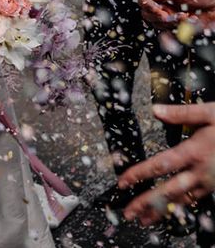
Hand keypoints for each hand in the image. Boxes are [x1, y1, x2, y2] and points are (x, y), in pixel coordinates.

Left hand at [119, 103, 214, 225]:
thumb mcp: (209, 114)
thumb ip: (181, 114)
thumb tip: (155, 111)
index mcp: (194, 152)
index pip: (160, 165)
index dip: (140, 174)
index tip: (123, 182)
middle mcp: (200, 171)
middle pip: (168, 191)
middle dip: (147, 203)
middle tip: (129, 213)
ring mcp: (209, 182)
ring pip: (182, 200)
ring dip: (162, 210)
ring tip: (145, 219)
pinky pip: (195, 200)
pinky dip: (180, 207)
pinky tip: (170, 210)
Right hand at [137, 0, 214, 28]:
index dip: (147, 5)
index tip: (156, 7)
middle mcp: (164, 3)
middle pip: (147, 14)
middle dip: (158, 15)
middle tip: (168, 14)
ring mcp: (171, 16)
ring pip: (157, 24)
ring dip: (170, 22)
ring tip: (184, 16)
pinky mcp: (178, 27)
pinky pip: (167, 34)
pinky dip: (171, 34)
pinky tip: (182, 26)